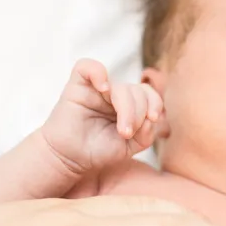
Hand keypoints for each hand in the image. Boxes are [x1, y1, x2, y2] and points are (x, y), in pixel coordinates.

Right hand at [42, 58, 161, 173]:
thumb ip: (147, 133)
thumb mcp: (131, 147)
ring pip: (120, 85)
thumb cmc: (99, 150)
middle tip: (128, 133)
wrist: (70, 159)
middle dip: (139, 112)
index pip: (148, 93)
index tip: (153, 119)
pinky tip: (103, 89)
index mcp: (130, 104)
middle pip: (138, 90)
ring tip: (122, 131)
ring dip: (127, 108)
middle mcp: (115, 94)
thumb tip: (151, 117)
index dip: (155, 103)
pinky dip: (98, 73)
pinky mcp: (77, 85)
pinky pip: (87, 66)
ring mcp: (96, 88)